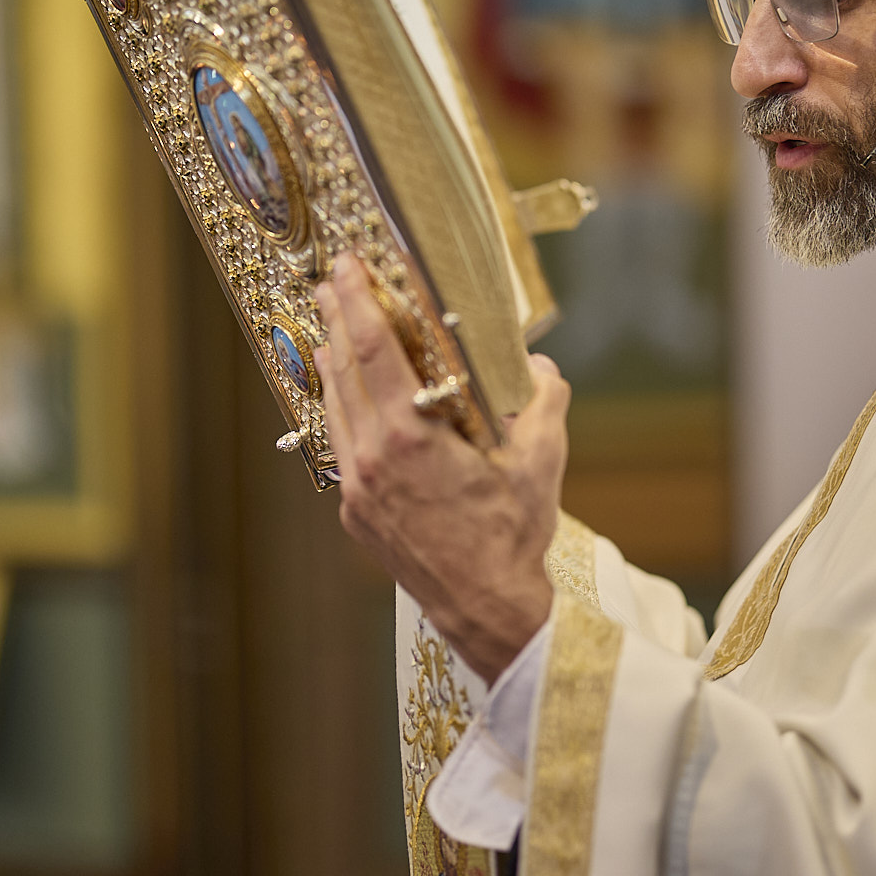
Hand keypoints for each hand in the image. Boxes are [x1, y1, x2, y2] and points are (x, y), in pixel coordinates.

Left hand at [314, 252, 566, 680]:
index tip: (346, 268)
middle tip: (331, 282)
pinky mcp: (354, 512)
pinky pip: (342, 445)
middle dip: (336, 321)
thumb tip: (538, 364)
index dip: (356, 303)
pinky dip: (342, 410)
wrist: (485, 606)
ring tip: (331, 330)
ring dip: (334, 363)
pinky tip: (348, 397)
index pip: (374, 350)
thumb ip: (544, 400)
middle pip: (344, 371)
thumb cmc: (512, 533)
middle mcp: (373, 457)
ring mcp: (357, 487)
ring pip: (336, 408)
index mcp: (411, 436)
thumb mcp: (541, 460)